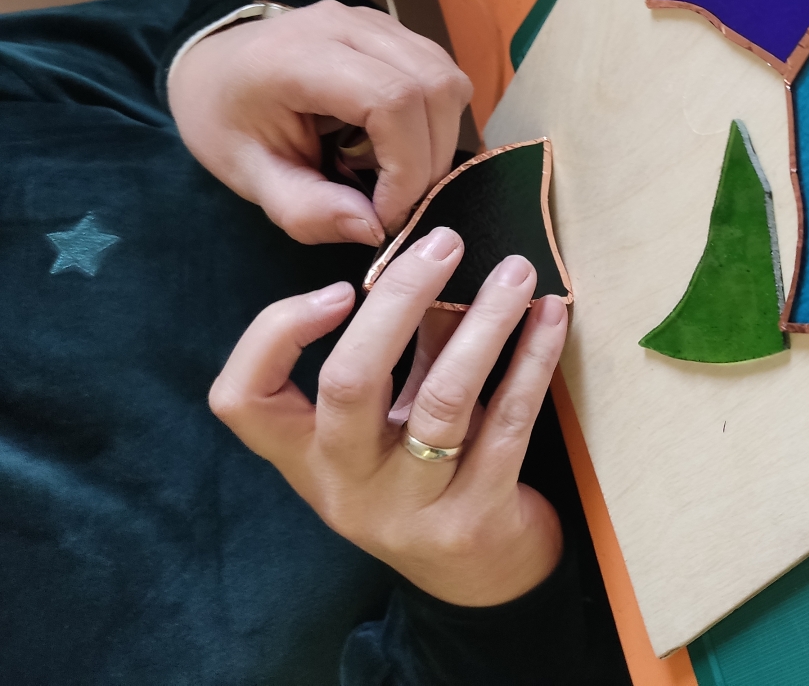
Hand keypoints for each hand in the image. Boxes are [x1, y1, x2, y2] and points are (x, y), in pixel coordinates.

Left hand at [169, 0, 472, 244]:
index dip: (406, 166)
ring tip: (395, 172)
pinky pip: (444, 76)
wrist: (214, 66)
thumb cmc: (227, 120)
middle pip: (435, 87)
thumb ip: (307, 210)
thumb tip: (374, 229)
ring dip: (438, 141)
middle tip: (394, 201)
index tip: (384, 214)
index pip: (391, 100)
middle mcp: (346, 24)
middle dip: (429, 161)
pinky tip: (397, 143)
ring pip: (450, 80)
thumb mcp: (250, 177)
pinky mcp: (395, 30)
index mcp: (298, 57)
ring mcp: (376, 21)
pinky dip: (435, 122)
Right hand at [209, 229, 567, 605]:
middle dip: (397, 301)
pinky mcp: (475, 518)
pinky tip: (552, 317)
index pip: (244, 399)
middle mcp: (345, 485)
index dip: (276, 335)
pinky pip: (507, 425)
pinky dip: (531, 362)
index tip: (337, 287)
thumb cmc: (425, 475)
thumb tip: (429, 259)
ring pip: (443, 401)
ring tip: (515, 271)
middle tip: (444, 242)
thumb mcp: (392, 418)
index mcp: (307, 456)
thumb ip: (401, 349)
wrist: (479, 579)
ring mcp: (409, 509)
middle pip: (349, 382)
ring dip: (484, 323)